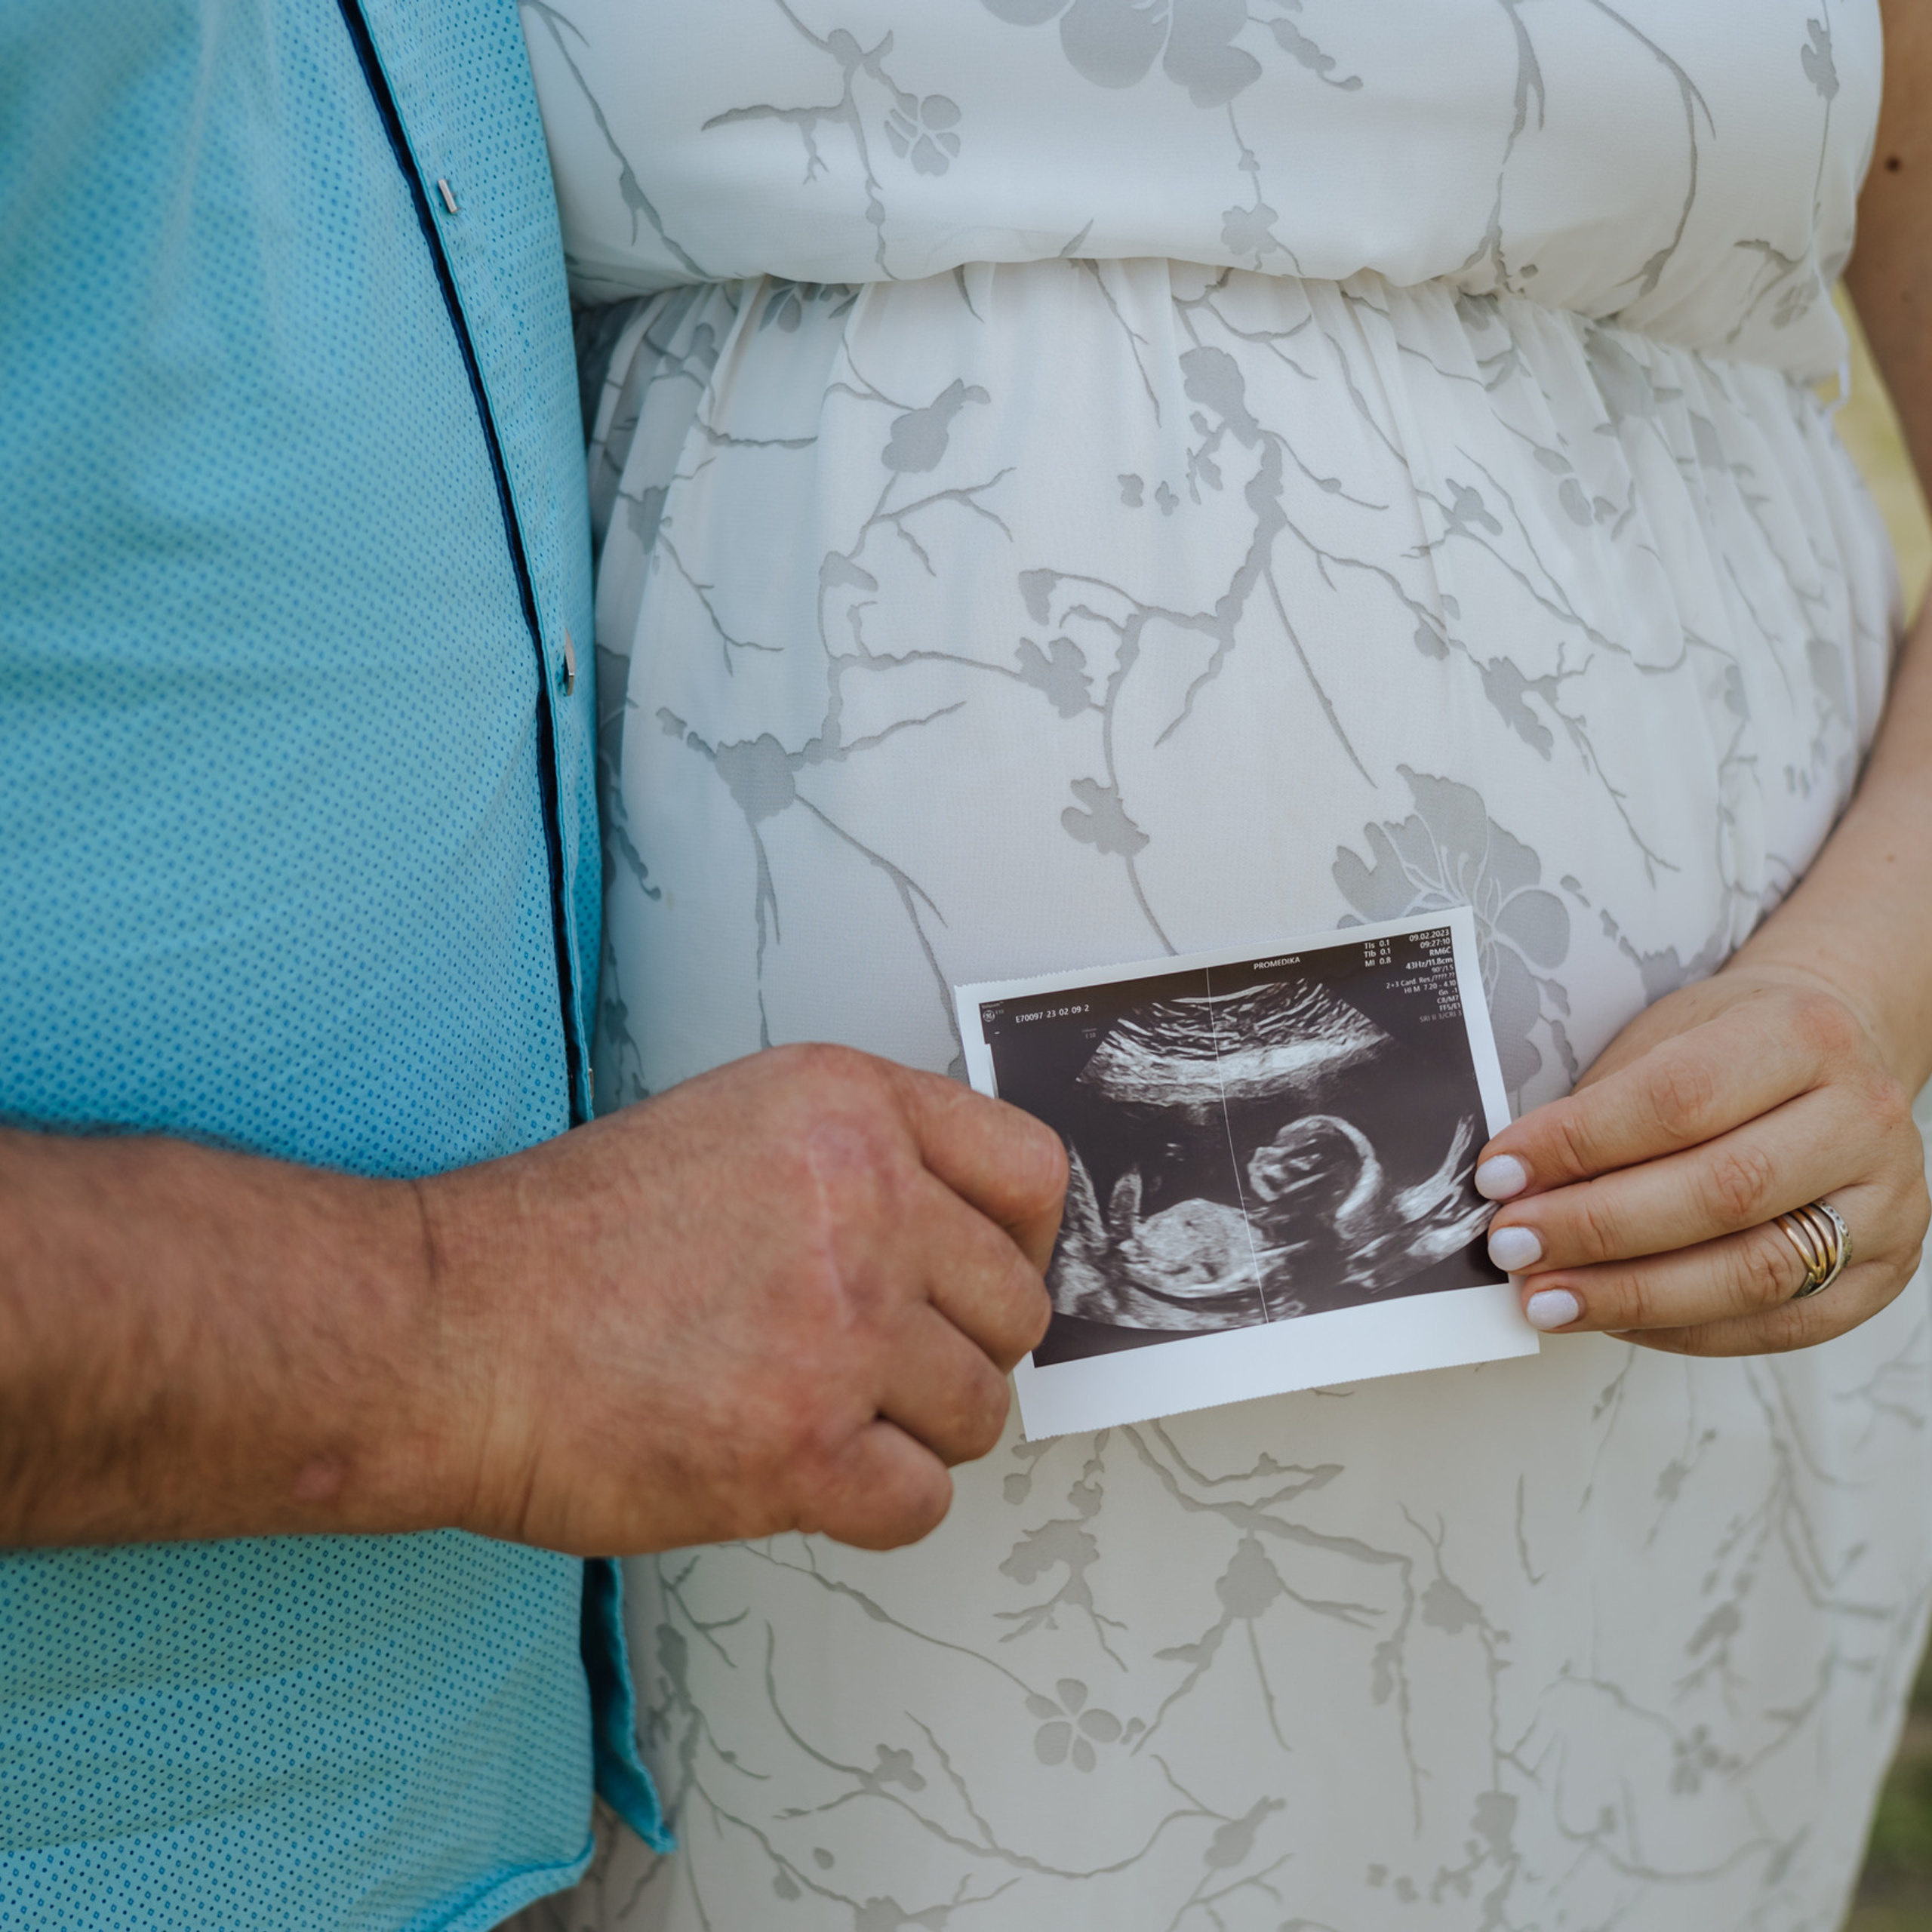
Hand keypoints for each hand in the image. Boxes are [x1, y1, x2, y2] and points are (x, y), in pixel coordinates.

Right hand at [422, 1044, 1064, 1555]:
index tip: (991, 1280)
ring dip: (916, 1431)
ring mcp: (842, 1328)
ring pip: (981, 1412)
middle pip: (1017, 1308)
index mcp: (848, 1108)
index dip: (1024, 1242)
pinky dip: (875, 1504)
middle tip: (882, 1367)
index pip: (1031, 1172)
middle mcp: (865, 1204)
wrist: (447, 1330)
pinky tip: (804, 1473)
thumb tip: (958, 1245)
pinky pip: (923, 1501)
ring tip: (822, 1416)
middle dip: (962, 1349)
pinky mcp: (805, 1449)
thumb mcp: (729, 1129)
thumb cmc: (561, 1242)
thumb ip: (855, 1164)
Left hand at [1473, 971, 1927, 1354]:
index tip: (1500, 1176)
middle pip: (1720, 1193)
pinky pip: (1778, 1324)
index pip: (1678, 1100)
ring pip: (1752, 1271)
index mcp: (1804, 1036)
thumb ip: (1601, 1109)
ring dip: (1632, 1294)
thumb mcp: (1663, 1037)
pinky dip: (1683, 1329)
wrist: (1831, 1056)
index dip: (1578, 1144)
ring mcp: (1886, 1202)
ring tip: (1547, 1298)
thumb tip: (1517, 1188)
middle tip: (1513, 1247)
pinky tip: (1614, 1318)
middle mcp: (1860, 1119)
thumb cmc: (1731, 1047)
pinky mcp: (1883, 1273)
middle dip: (1596, 1229)